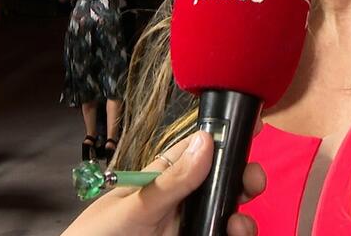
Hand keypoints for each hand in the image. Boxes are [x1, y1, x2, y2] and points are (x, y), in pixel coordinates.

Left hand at [63, 128, 265, 235]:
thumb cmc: (98, 235)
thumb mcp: (133, 206)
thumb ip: (171, 180)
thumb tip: (207, 140)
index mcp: (164, 177)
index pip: (201, 148)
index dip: (227, 135)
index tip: (252, 125)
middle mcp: (182, 199)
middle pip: (224, 180)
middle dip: (244, 176)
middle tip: (252, 182)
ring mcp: (189, 224)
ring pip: (229, 211)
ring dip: (244, 213)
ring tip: (239, 223)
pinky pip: (223, 235)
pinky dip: (238, 233)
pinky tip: (235, 233)